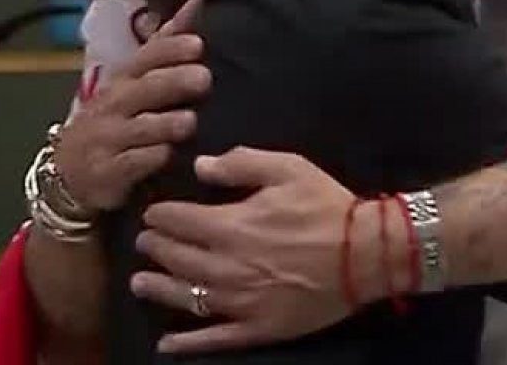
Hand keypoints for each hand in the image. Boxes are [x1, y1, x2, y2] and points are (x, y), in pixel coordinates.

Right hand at [56, 0, 209, 211]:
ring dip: (165, 123)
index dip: (170, 50)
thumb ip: (165, 44)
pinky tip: (168, 155)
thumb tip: (196, 1)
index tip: (197, 44)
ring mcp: (109, 138)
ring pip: (140, 127)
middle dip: (173, 82)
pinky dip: (150, 159)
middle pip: (145, 88)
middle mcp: (115, 104)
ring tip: (189, 121)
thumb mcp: (135, 80)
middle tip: (204, 79)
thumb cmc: (114, 119)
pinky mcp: (108, 172)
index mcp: (124, 79)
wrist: (70, 171)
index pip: (146, 57)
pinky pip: (131, 164)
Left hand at [131, 147, 390, 354]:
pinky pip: (214, 339)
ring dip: (157, 287)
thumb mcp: (287, 168)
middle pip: (175, 257)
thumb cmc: (326, 207)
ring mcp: (240, 302)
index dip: (159, 215)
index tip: (153, 212)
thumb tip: (200, 167)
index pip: (177, 220)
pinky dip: (186, 343)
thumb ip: (240, 164)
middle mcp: (226, 267)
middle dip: (154, 246)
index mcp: (231, 226)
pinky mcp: (256, 328)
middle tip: (145, 240)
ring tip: (139, 281)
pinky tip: (166, 343)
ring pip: (185, 297)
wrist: (367, 254)